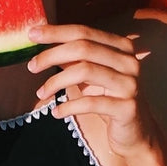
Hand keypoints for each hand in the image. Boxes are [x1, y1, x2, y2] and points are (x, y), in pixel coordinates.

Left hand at [26, 24, 155, 155]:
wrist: (135, 133)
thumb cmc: (109, 100)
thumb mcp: (90, 76)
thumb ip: (73, 59)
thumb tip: (43, 42)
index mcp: (122, 47)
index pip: (84, 32)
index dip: (57, 32)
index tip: (32, 34)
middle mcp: (129, 62)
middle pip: (83, 48)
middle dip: (52, 55)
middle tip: (31, 66)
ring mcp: (130, 84)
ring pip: (85, 71)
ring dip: (56, 82)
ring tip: (41, 93)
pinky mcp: (127, 108)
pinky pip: (91, 103)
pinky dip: (69, 107)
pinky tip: (56, 112)